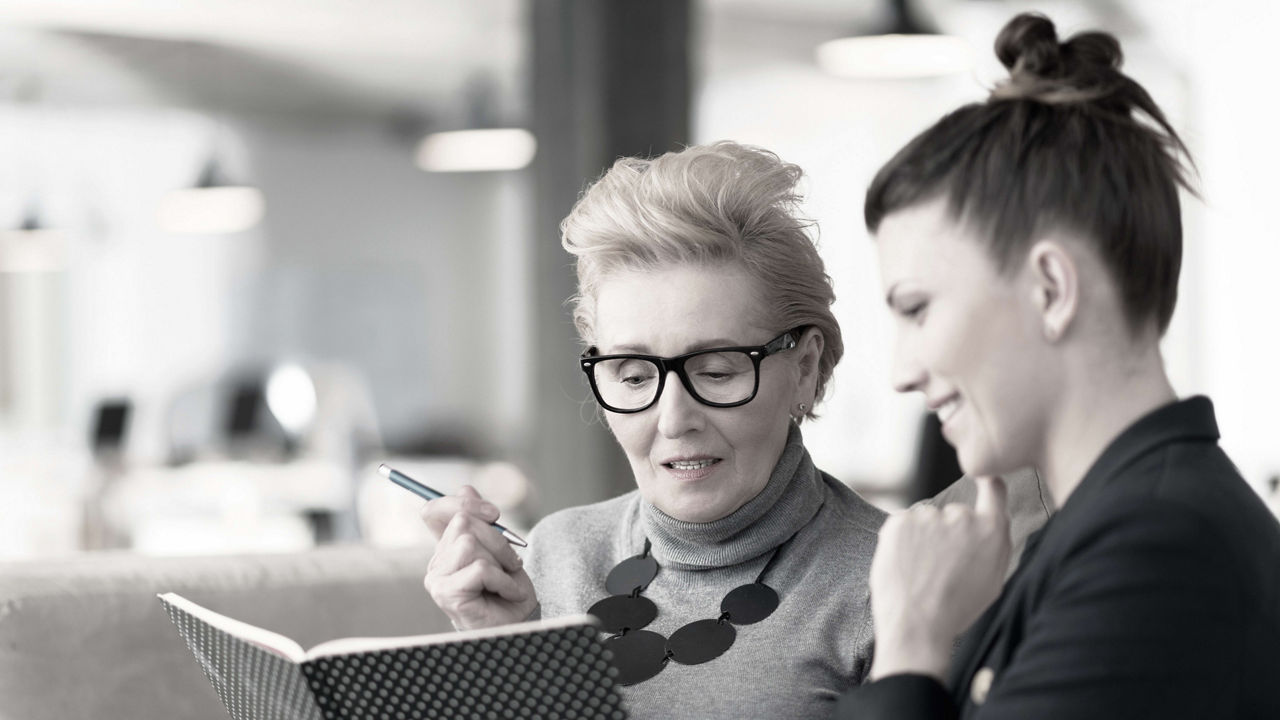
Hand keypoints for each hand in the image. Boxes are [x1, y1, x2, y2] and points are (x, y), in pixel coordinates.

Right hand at [421, 486, 537, 629]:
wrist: (518, 624)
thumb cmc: (508, 588)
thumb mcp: (499, 547)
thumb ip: (481, 520)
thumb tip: (466, 488)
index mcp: (446, 548)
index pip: (433, 510)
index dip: (461, 502)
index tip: (493, 513)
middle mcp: (436, 562)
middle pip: (461, 521)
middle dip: (497, 538)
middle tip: (512, 561)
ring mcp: (437, 578)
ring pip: (470, 543)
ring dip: (501, 560)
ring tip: (509, 579)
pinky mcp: (446, 593)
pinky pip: (480, 568)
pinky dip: (504, 580)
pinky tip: (509, 593)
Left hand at [868, 476, 1011, 679]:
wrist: (917, 625)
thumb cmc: (957, 609)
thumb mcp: (993, 580)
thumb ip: (994, 545)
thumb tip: (991, 522)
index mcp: (992, 530)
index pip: (994, 490)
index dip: (987, 483)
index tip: (983, 477)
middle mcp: (962, 516)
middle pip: (954, 514)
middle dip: (947, 534)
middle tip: (939, 567)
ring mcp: (929, 516)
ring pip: (925, 521)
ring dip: (922, 538)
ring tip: (920, 572)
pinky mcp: (900, 520)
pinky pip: (902, 525)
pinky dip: (901, 541)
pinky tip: (905, 566)